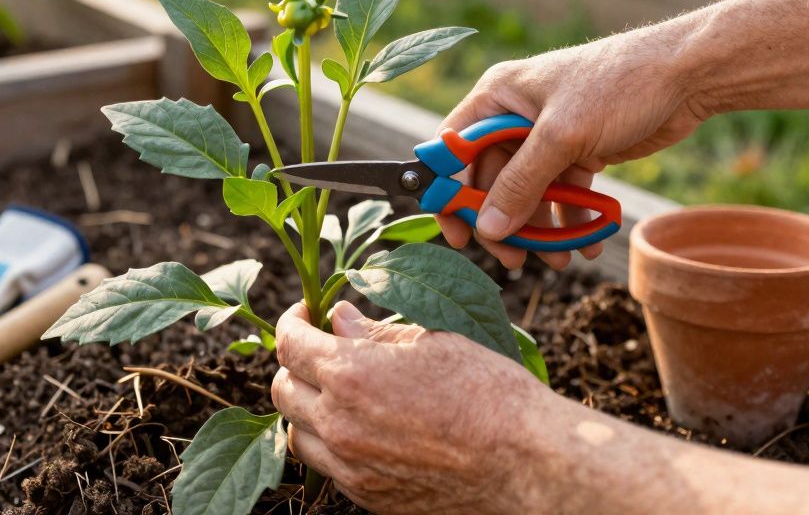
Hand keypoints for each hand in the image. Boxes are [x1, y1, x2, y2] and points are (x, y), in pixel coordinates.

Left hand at [272, 301, 547, 513]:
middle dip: (295, 362)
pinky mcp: (369, 498)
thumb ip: (374, 331)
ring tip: (336, 391)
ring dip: (306, 408)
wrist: (526, 463)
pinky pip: (328, 468)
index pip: (289, 343)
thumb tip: (339, 318)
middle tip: (322, 347)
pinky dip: (331, 444)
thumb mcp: (431, 341)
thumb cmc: (488, 392)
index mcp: (350, 374)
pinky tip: (362, 427)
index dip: (293, 320)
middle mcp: (339, 424)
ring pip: (296, 435)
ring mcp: (351, 468)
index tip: (310, 312)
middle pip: (282, 390)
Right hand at [438, 26, 707, 268]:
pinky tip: (588, 244)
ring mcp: (546, 137)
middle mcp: (514, 116)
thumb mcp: (562, 136)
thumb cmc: (618, 85)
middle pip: (491, 181)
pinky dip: (571, 219)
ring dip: (540, 228)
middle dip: (505, 222)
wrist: (686, 75)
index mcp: (497, 97)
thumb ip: (521, 183)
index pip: (454, 150)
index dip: (450, 193)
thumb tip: (489, 227)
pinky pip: (560, 194)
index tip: (458, 235)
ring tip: (560, 258)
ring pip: (528, 193)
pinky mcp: (576, 152)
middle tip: (515, 258)